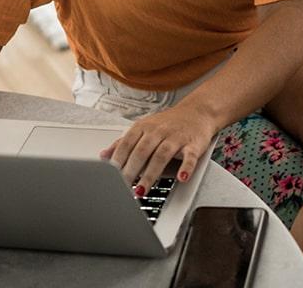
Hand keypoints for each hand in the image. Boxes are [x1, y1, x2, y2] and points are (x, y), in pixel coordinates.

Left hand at [100, 103, 218, 194]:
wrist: (198, 112)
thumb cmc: (169, 123)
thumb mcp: (143, 128)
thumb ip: (124, 142)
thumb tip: (104, 155)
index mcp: (144, 127)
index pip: (127, 144)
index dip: (118, 160)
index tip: (111, 177)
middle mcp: (159, 131)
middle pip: (142, 151)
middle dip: (131, 170)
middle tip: (123, 188)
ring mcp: (176, 137)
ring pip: (161, 155)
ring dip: (150, 174)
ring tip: (142, 190)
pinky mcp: (194, 144)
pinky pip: (190, 156)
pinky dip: (186, 167)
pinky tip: (181, 177)